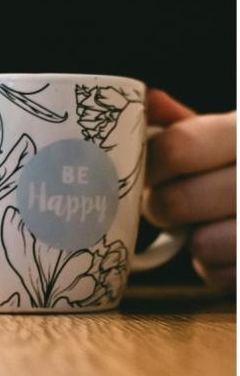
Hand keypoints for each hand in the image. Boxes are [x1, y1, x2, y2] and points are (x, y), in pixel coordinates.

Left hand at [143, 89, 235, 289]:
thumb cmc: (239, 166)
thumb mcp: (227, 136)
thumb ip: (186, 124)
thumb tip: (145, 101)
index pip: (177, 148)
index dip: (149, 166)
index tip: (146, 173)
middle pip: (175, 203)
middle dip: (161, 207)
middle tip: (168, 203)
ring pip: (201, 244)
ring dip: (192, 239)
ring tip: (204, 223)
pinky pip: (218, 274)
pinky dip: (213, 266)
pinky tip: (227, 248)